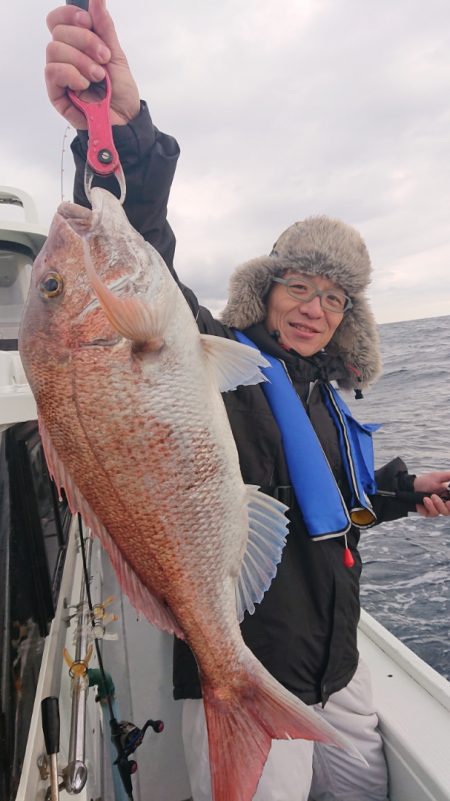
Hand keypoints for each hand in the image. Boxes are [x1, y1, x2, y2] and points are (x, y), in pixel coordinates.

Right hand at [45, 0, 139, 128]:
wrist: (126, 119)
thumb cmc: (120, 91)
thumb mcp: (115, 54)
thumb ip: (104, 27)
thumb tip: (96, 0)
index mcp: (76, 45)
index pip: (58, 20)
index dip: (70, 15)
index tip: (89, 22)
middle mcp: (64, 58)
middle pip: (58, 32)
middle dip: (85, 41)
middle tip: (104, 58)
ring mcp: (59, 75)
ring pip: (54, 50)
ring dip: (81, 60)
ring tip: (98, 76)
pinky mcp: (56, 94)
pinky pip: (53, 72)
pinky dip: (72, 74)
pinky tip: (85, 84)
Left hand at [414, 471, 449, 516]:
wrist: (411, 486)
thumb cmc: (425, 481)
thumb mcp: (438, 476)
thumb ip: (449, 476)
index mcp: (448, 496)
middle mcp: (444, 503)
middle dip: (449, 506)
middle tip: (445, 500)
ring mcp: (437, 509)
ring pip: (443, 512)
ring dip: (438, 504)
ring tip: (430, 496)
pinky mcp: (429, 513)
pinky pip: (433, 513)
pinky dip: (429, 506)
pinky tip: (425, 500)